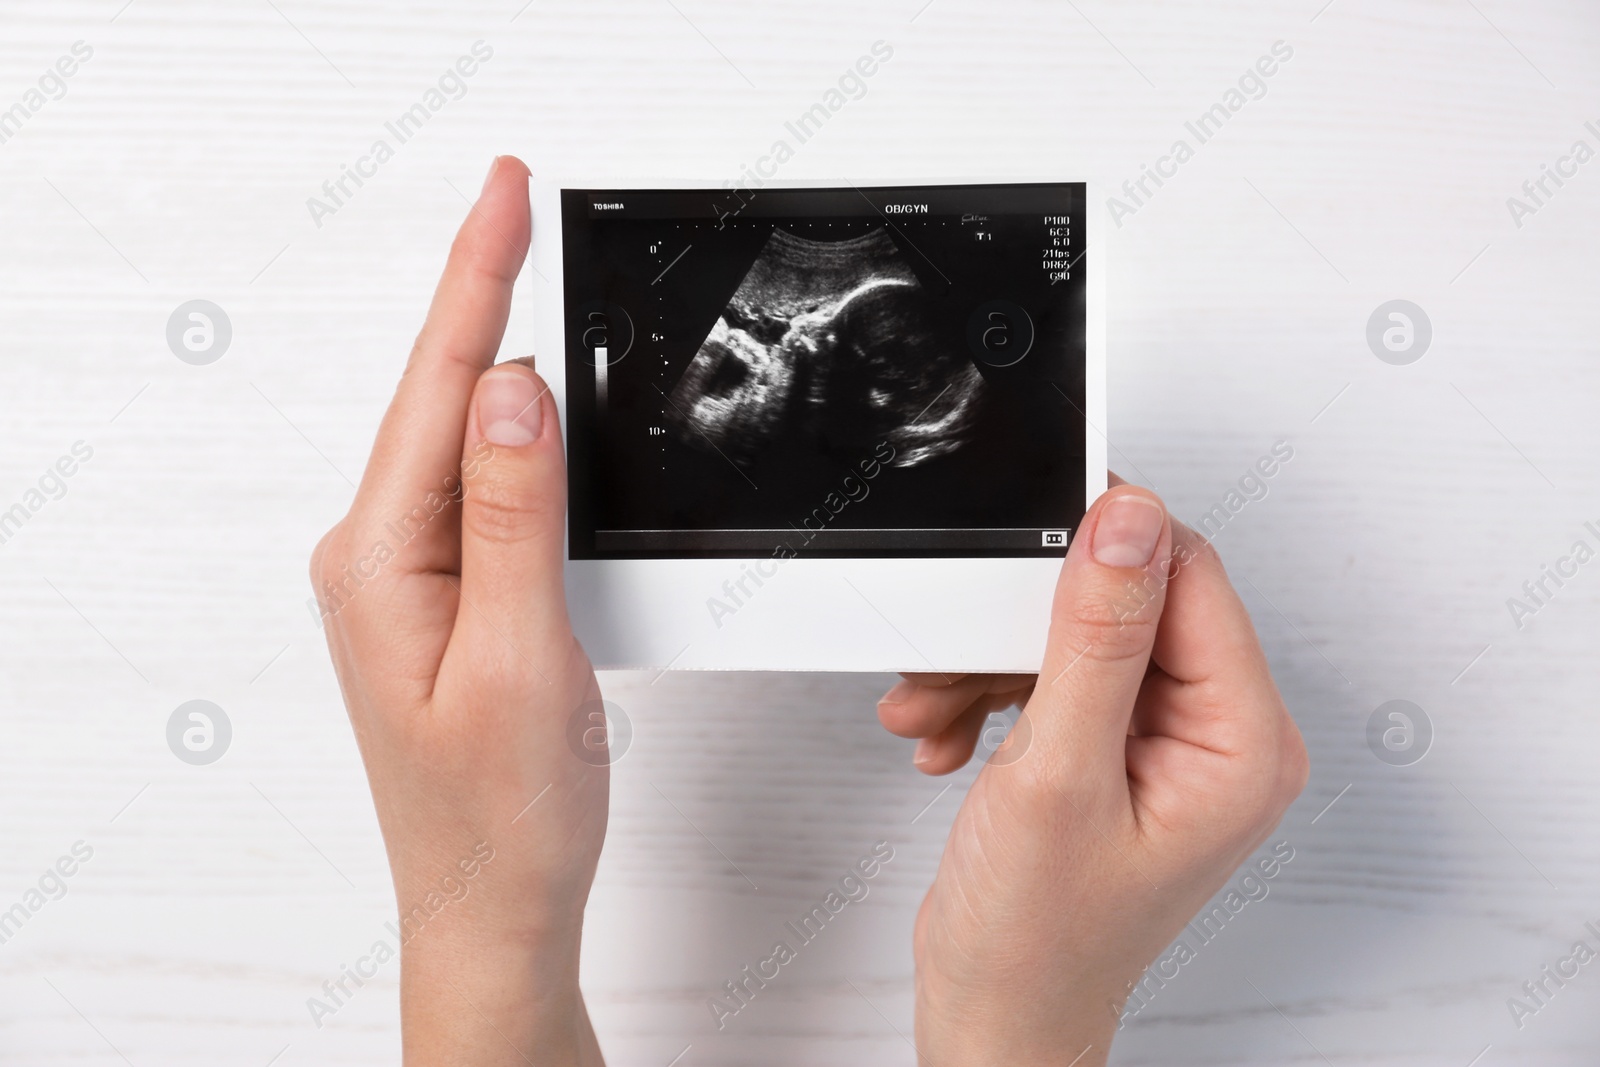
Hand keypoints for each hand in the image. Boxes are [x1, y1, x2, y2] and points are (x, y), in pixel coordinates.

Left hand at [311, 156, 606, 1065]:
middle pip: (441, 393)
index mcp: (383, 559)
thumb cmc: (499, 811)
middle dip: (487, 294)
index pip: (438, 388)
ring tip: (538, 286)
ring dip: (507, 368)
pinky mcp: (447, 593)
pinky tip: (542, 416)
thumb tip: (510, 390)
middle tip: (527, 209)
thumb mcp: (518, 655)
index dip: (476, 278)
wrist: (494, 904)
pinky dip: (521, 440)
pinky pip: (483, 489)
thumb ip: (512, 514)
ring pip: (465, 439)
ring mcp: (410, 575)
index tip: (504, 195)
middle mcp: (381, 555)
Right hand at [877, 483, 1308, 1064]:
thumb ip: (1096, 637)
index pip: (1189, 575)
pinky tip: (950, 733)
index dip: (1104, 545)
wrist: (996, 1012)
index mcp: (1242, 741)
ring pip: (1078, 634)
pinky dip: (992, 693)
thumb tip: (1128, 520)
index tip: (1022, 542)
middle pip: (1127, 602)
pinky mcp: (1117, 747)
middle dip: (1021, 624)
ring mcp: (1167, 742)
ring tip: (936, 708)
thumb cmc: (1036, 940)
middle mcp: (1218, 735)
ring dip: (991, 662)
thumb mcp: (1058, 773)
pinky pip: (1057, 674)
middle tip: (956, 651)